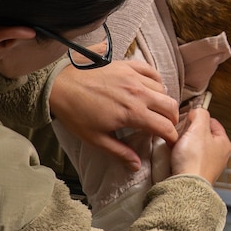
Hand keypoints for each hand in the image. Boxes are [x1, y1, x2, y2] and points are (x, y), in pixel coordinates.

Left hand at [50, 60, 178, 173]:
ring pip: (162, 89)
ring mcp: (133, 76)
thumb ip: (119, 152)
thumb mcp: (95, 139)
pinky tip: (150, 88)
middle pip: (170, 106)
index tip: (171, 142)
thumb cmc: (75, 113)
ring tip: (156, 109)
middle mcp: (138, 93)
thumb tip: (136, 166)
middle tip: (166, 126)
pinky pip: (150, 71)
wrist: (58, 84)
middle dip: (172, 119)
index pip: (165, 126)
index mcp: (132, 113)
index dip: (172, 137)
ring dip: (163, 101)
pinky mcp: (126, 65)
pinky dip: (155, 80)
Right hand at [169, 106, 230, 181]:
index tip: (188, 120)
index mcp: (224, 143)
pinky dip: (180, 156)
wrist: (186, 186)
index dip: (199, 118)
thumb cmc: (194, 160)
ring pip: (193, 147)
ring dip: (183, 144)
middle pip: (202, 135)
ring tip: (175, 145)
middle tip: (180, 133)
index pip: (212, 122)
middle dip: (189, 132)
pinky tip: (174, 156)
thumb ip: (200, 114)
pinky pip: (187, 159)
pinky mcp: (196, 174)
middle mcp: (219, 156)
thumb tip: (198, 111)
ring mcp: (208, 166)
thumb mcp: (198, 129)